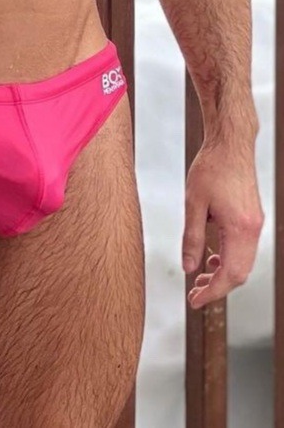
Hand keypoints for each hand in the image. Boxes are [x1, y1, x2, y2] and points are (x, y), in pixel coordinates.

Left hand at [182, 137, 263, 308]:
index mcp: (239, 228)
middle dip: (219, 287)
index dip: (212, 292)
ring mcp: (256, 224)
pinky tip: (214, 255)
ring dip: (224, 273)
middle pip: (240, 273)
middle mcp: (252, 229)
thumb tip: (189, 268)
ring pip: (244, 263)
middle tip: (196, 293)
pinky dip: (230, 258)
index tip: (195, 301)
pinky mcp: (253, 218)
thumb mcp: (193, 203)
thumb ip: (192, 238)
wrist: (231, 144)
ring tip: (202, 276)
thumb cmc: (212, 167)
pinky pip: (245, 249)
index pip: (229, 274)